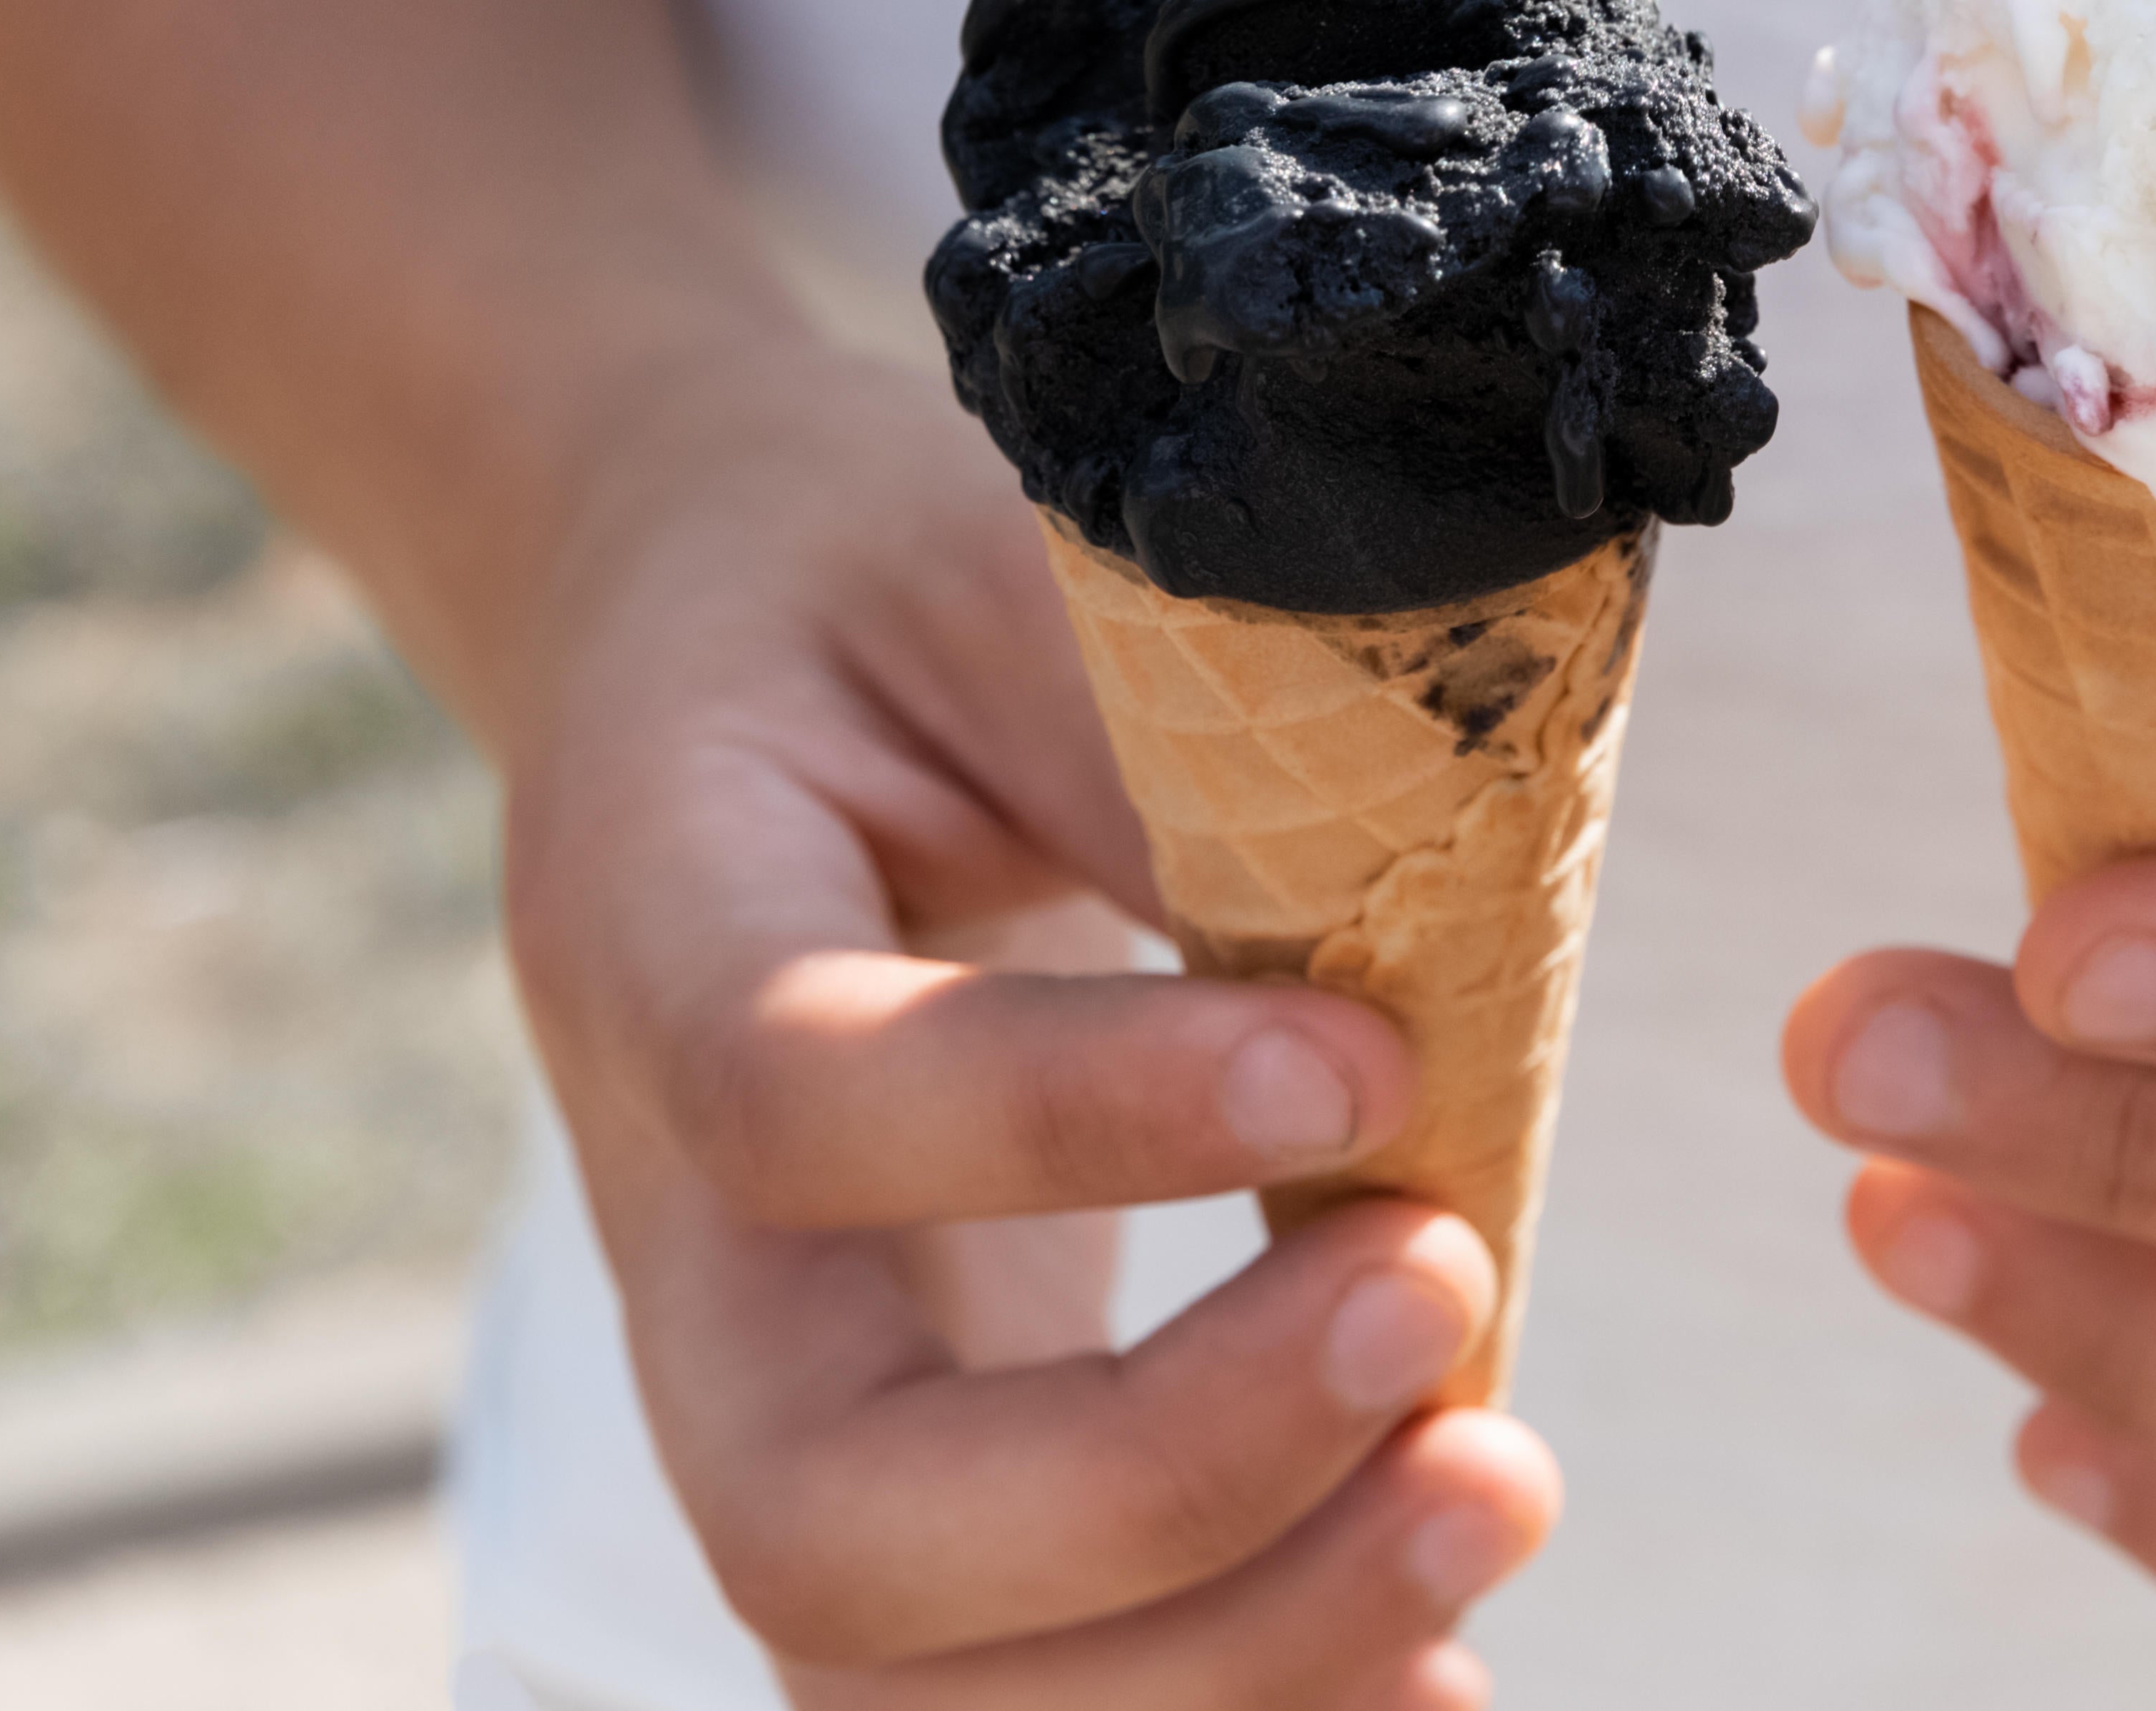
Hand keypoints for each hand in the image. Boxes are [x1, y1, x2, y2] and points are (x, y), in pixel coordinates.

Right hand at [504, 339, 1558, 1707]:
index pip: (796, 1094)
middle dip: (1161, 1483)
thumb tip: (1438, 914)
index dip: (1072, 1117)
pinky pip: (996, 1697)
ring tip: (1493, 1497)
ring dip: (1224, 1658)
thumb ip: (1179, 732)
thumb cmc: (900, 592)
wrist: (731, 650)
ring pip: (894, 1670)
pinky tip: (1435, 1689)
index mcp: (662, 920)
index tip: (1369, 1067)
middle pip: (814, 1509)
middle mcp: (676, 1223)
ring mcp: (766, 1384)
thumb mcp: (1016, 559)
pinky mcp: (893, 1472)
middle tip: (1452, 1309)